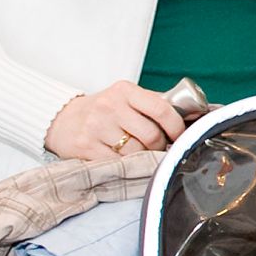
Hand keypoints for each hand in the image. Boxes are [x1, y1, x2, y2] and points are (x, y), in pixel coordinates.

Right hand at [43, 79, 187, 160]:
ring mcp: (96, 127)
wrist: (62, 120)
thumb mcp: (126, 98)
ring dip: (143, 157)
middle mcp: (110, 106)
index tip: (179, 135)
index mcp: (125, 91)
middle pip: (151, 135)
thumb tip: (193, 114)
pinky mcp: (86, 147)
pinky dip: (126, 165)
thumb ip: (154, 104)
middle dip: (159, 146)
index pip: (162, 109)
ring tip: (137, 151)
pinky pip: (119, 163)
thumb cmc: (103, 111)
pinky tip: (122, 159)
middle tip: (157, 148)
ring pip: (136, 152)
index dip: (176, 127)